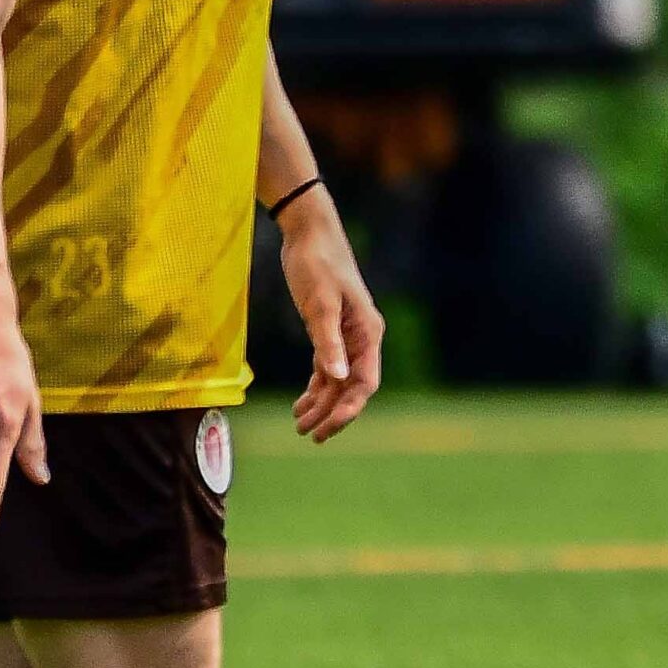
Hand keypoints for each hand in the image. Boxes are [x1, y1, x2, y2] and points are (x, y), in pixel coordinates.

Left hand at [277, 188, 383, 442]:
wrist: (309, 233)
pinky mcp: (329, 330)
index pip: (364, 382)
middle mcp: (362, 338)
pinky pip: (327, 368)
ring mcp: (346, 336)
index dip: (348, 408)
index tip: (326, 428)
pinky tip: (301, 403)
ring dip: (321, 404)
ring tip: (299, 425)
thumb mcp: (320, 303)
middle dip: (332, 413)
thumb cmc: (317, 264)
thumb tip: (336, 377)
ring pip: (338, 381)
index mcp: (368, 333)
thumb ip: (328, 341)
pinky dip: (315, 387)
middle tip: (309, 435)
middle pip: (352, 387)